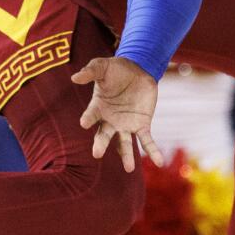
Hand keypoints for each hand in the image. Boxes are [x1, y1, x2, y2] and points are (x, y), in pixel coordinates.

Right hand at [72, 56, 159, 171]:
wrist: (137, 69)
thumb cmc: (115, 69)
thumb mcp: (102, 66)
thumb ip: (90, 71)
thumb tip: (75, 77)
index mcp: (98, 108)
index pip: (91, 115)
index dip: (88, 118)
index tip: (84, 122)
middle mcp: (110, 121)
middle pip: (104, 135)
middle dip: (101, 144)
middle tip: (97, 154)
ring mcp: (126, 125)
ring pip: (125, 144)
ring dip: (127, 156)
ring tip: (129, 168)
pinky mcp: (141, 125)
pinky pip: (146, 140)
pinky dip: (152, 151)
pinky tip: (159, 162)